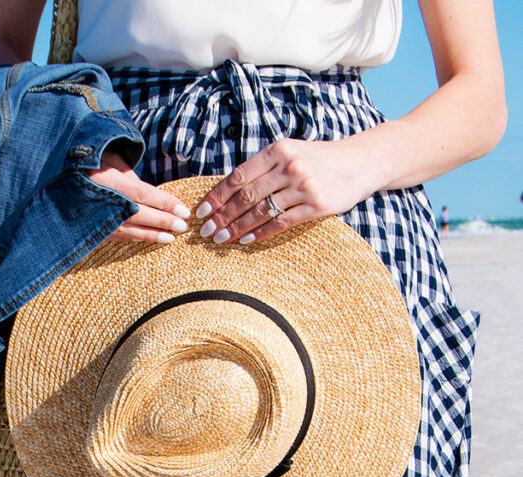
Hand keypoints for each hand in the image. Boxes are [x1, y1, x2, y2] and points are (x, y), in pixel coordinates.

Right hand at [85, 143, 190, 242]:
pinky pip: (118, 236)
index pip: (143, 193)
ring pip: (129, 230)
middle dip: (163, 221)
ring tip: (170, 237)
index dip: (165, 203)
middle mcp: (101, 201)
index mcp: (105, 179)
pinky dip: (136, 238)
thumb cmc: (88, 161)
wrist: (53, 177)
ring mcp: (95, 219)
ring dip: (152, 235)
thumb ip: (129, 175)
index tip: (183, 210)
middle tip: (183, 226)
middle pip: (139, 215)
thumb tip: (148, 193)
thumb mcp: (108, 157)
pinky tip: (150, 240)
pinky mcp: (92, 230)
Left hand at [193, 136, 381, 244]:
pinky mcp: (315, 205)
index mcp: (278, 150)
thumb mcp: (291, 153)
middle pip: (246, 196)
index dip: (217, 195)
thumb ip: (264, 168)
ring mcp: (302, 186)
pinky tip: (246, 240)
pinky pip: (281, 223)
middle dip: (222, 215)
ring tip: (221, 240)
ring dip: (237, 227)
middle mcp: (289, 166)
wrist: (360, 162)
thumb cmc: (319, 160)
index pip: (239, 176)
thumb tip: (229, 190)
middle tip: (206, 232)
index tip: (202, 211)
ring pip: (261, 211)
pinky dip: (261, 233)